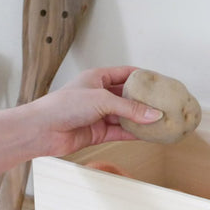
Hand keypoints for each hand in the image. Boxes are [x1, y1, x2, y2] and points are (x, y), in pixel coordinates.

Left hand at [28, 66, 162, 155]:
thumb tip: (155, 114)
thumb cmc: (64, 106)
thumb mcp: (102, 100)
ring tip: (162, 122)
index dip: (144, 77)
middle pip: (129, 97)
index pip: (126, 73)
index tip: (162, 83)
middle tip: (166, 104)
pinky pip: (121, 132)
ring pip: (127, 116)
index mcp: (98, 78)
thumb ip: (130, 109)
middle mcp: (100, 95)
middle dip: (146, 102)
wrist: (43, 130)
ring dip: (142, 120)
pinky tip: (149, 135)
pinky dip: (135, 134)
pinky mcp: (98, 133)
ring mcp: (100, 115)